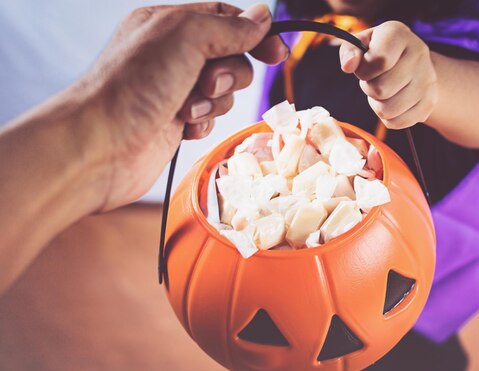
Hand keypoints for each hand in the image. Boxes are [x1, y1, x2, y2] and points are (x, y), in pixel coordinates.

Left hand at [79, 2, 287, 210]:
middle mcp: (171, 55)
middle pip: (230, 57)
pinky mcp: (174, 123)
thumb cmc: (132, 85)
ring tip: (186, 110)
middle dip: (228, 74)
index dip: (254, 34)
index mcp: (168, 24)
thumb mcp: (186, 37)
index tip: (278, 53)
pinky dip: (202, 123)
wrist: (100, 145)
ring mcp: (172, 90)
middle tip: (206, 84)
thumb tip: (263, 16)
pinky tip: (182, 128)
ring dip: (213, 103)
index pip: (224, 18)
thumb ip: (229, 27)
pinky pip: (209, 119)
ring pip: (223, 92)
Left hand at [339, 21, 437, 128]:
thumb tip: (348, 65)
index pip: (379, 61)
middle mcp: (418, 54)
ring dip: (378, 105)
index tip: (364, 68)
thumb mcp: (361, 44)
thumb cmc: (380, 52)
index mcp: (399, 35)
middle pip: (381, 90)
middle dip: (369, 89)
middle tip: (374, 80)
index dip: (364, 71)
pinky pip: (397, 123)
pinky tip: (392, 102)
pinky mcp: (429, 103)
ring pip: (388, 110)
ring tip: (383, 90)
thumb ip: (349, 50)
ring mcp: (428, 80)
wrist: (412, 63)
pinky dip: (388, 117)